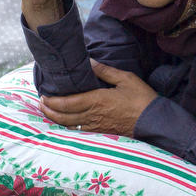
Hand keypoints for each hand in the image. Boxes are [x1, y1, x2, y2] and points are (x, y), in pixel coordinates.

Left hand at [41, 61, 156, 135]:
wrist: (154, 122)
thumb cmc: (141, 98)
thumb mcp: (125, 79)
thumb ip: (104, 71)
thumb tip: (89, 62)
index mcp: (97, 100)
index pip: (68, 102)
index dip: (52, 101)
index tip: (43, 96)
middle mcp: (93, 115)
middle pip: (64, 117)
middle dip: (49, 111)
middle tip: (41, 104)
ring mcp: (97, 127)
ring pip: (70, 126)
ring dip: (56, 120)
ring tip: (48, 112)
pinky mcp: (102, 133)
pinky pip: (80, 132)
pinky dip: (68, 127)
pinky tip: (65, 122)